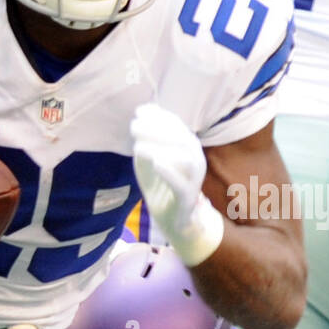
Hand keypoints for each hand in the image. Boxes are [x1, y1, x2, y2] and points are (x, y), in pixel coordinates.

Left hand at [130, 102, 223, 265]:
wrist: (176, 219)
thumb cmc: (162, 184)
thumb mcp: (151, 157)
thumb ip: (147, 137)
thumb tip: (142, 109)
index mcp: (187, 148)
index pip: (176, 126)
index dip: (159, 117)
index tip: (139, 112)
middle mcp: (194, 159)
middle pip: (181, 139)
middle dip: (157, 130)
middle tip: (133, 127)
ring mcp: (194, 179)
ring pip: (185, 159)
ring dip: (161, 149)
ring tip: (138, 147)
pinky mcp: (187, 197)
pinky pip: (182, 183)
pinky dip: (169, 172)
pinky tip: (156, 163)